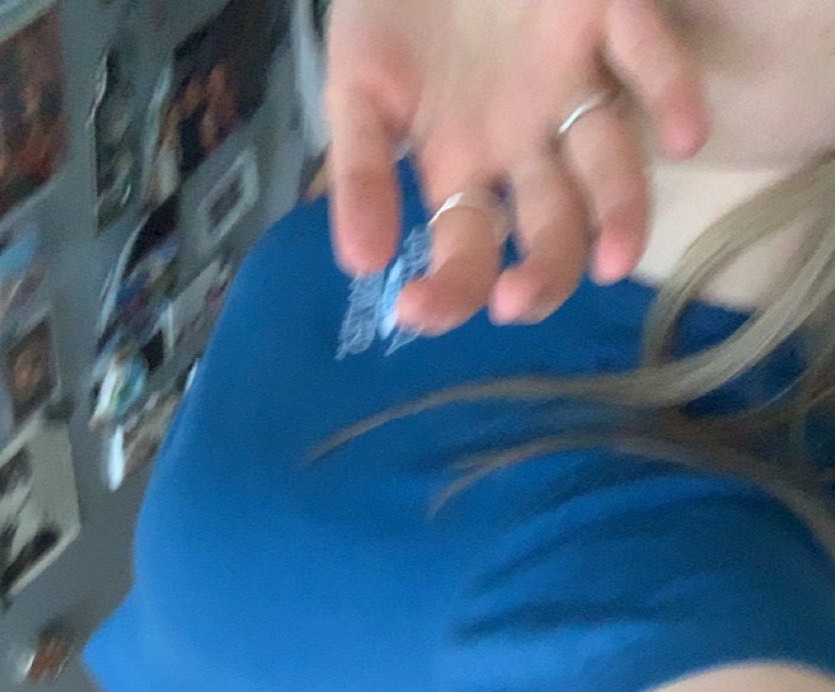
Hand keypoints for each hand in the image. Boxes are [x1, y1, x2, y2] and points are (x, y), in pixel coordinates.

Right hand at [324, 0, 708, 333]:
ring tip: (615, 259)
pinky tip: (686, 137)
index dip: (448, 290)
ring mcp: (572, 84)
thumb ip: (360, 173)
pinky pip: (649, 55)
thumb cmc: (391, 7)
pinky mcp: (607, 11)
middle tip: (515, 300)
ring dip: (619, 212)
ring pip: (610, 163)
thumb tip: (359, 263)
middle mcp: (530, 144)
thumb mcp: (356, 86)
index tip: (413, 309)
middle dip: (542, 273)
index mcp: (467, 169)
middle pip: (554, 228)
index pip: (468, 253)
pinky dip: (670, 92)